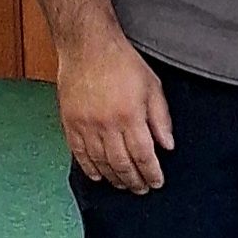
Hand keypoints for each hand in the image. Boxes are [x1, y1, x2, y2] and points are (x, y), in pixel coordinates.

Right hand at [56, 28, 173, 192]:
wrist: (88, 47)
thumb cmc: (123, 63)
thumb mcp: (152, 86)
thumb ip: (161, 118)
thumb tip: (167, 146)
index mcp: (130, 116)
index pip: (144, 155)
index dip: (151, 173)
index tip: (157, 183)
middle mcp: (107, 125)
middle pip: (122, 164)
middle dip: (134, 181)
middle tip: (141, 190)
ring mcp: (85, 126)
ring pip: (100, 162)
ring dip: (114, 178)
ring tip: (124, 185)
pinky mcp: (70, 123)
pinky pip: (79, 153)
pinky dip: (89, 168)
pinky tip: (99, 176)